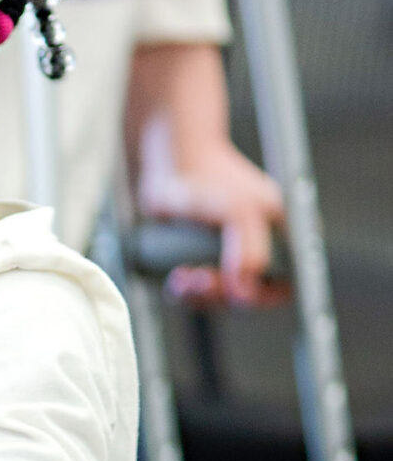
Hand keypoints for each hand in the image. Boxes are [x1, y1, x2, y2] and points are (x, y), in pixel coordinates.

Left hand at [128, 41, 285, 308]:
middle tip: (197, 278)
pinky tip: (176, 277)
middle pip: (251, 296)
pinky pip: (200, 293)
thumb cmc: (208, 178)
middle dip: (222, 294)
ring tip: (182, 276)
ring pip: (222, 298)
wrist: (173, 162)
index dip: (260, 293)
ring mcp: (234, 258)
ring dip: (200, 295)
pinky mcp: (207, 263)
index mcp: (287, 235)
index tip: (230, 287)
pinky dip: (187, 291)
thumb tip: (247, 289)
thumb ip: (249, 249)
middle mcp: (264, 249)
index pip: (287, 283)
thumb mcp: (237, 209)